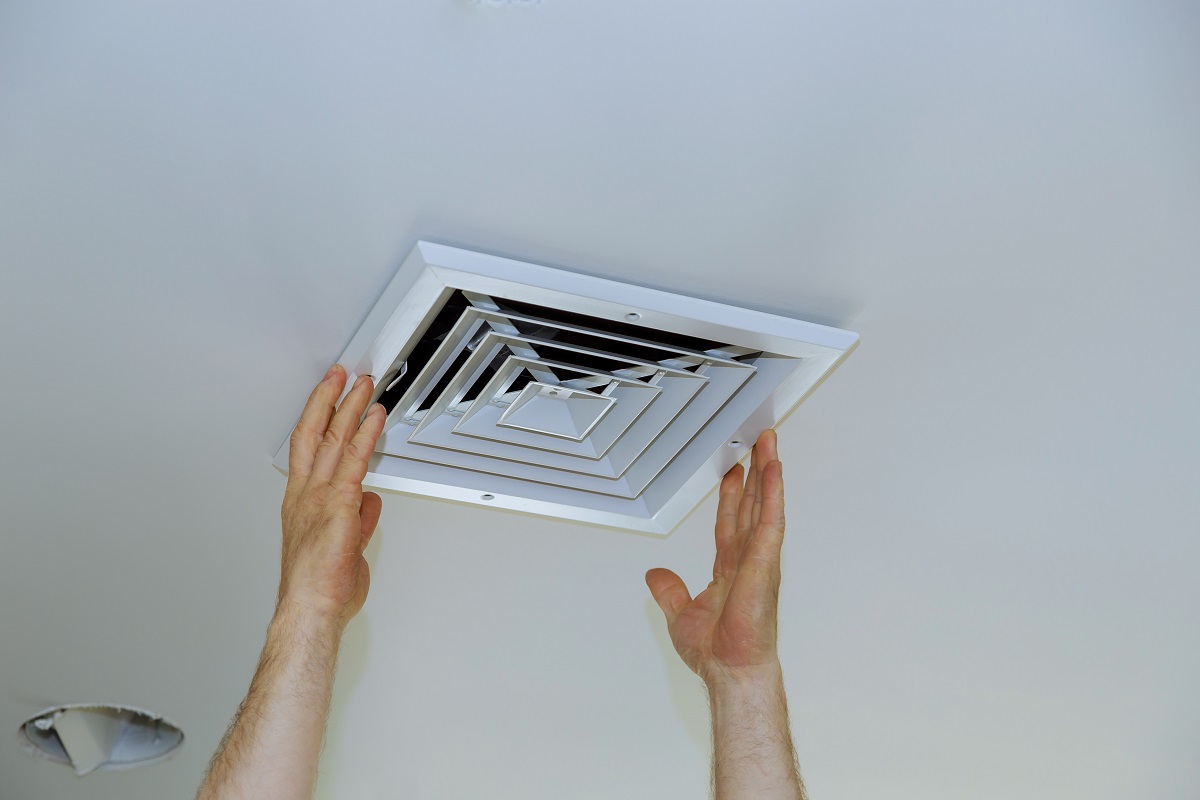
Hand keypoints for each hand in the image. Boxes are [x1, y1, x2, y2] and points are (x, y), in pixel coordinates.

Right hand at [278, 364, 386, 629]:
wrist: (310, 607)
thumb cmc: (319, 587)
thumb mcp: (344, 547)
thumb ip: (357, 520)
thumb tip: (368, 504)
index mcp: (301, 503)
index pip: (305, 448)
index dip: (314, 417)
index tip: (326, 397)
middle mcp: (305, 494)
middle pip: (314, 433)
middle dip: (328, 400)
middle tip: (341, 375)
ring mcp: (320, 497)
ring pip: (334, 439)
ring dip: (350, 407)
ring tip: (363, 384)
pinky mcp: (339, 504)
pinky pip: (354, 460)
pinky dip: (366, 434)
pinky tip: (375, 416)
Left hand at [646, 430, 786, 687]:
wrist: (729, 671)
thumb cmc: (718, 652)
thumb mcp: (681, 614)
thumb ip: (670, 591)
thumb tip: (654, 575)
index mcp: (731, 570)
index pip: (731, 523)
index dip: (732, 496)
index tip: (734, 472)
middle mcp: (748, 560)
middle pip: (753, 506)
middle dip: (757, 473)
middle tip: (761, 443)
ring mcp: (760, 560)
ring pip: (764, 506)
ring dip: (769, 474)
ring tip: (771, 446)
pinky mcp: (766, 564)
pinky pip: (770, 523)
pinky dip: (773, 496)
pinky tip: (774, 472)